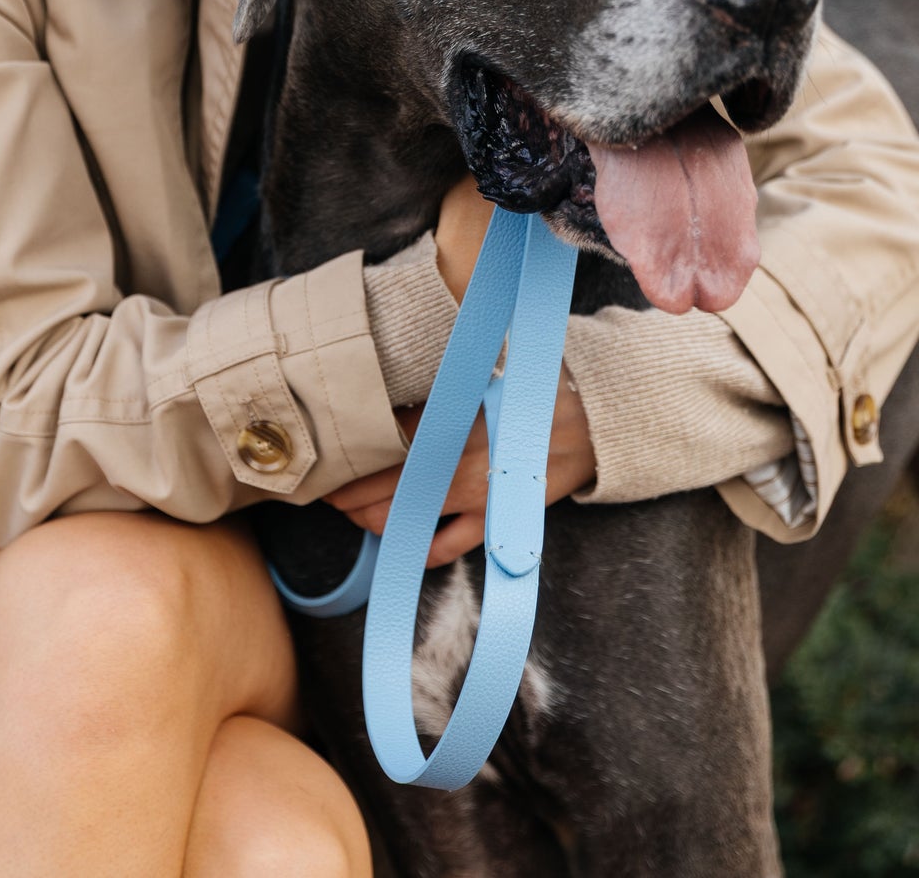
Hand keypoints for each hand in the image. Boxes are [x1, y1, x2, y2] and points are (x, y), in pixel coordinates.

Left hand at [329, 175, 595, 565]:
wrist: (593, 417)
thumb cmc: (533, 384)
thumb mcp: (482, 369)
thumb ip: (438, 379)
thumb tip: (389, 377)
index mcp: (451, 415)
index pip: (383, 444)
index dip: (349, 460)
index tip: (326, 463)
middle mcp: (457, 459)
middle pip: (383, 487)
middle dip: (348, 497)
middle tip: (328, 496)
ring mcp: (477, 494)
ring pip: (407, 520)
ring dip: (373, 522)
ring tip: (355, 515)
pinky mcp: (499, 520)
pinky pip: (449, 546)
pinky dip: (420, 550)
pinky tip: (404, 545)